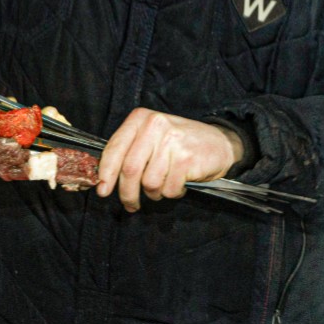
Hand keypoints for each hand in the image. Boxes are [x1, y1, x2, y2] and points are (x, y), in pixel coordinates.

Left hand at [96, 109, 243, 211]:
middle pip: (130, 169)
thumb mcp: (152, 137)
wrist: (220, 143)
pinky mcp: (186, 158)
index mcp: (141, 118)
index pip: (115, 148)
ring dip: (154, 194)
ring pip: (149, 182)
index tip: (102, 190)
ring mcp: (171, 141)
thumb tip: (105, 178)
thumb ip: (130, 151)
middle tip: (131, 205)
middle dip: (127, 193)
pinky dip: (172, 193)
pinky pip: (168, 188)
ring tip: (163, 188)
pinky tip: (179, 184)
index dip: (106, 173)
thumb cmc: (180, 144)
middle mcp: (155, 125)